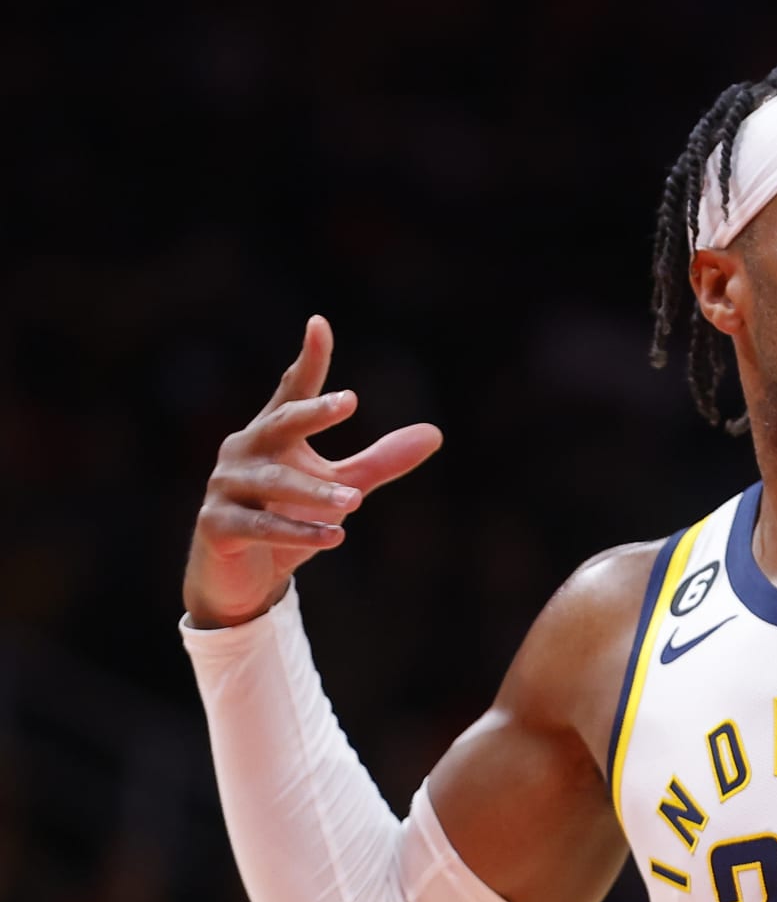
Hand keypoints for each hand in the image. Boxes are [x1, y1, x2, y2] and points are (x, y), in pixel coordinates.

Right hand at [183, 316, 443, 627]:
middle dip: (312, 413)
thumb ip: (380, 461)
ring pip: (274, 482)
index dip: (309, 361)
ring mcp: (225, 487)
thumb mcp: (340, 487)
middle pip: (280, 423)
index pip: (292, 391)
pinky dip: (297, 532)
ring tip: (356, 502)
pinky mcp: (217, 526)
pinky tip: (334, 536)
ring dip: (316, 492)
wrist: (242, 577)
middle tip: (349, 402)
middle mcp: (244, 451)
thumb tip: (434, 433)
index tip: (320, 324)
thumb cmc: (288, 517)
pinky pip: (259, 526)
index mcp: (272, 433)